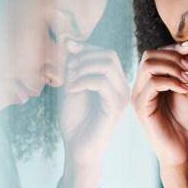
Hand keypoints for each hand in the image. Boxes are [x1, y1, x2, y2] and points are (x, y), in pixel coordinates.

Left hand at [60, 44, 129, 166]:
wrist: (77, 147)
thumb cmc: (74, 120)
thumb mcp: (71, 84)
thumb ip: (73, 64)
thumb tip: (69, 39)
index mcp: (113, 81)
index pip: (105, 53)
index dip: (86, 48)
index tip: (67, 52)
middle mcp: (120, 87)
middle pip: (109, 55)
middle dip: (85, 57)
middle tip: (69, 72)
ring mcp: (120, 96)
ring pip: (107, 65)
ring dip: (83, 68)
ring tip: (70, 82)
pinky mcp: (115, 106)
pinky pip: (102, 82)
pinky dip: (82, 81)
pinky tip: (72, 91)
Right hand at [131, 41, 187, 168]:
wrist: (185, 149)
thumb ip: (187, 69)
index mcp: (152, 81)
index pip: (156, 53)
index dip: (173, 48)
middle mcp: (142, 86)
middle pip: (149, 55)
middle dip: (172, 56)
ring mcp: (139, 96)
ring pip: (148, 65)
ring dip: (172, 68)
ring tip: (187, 81)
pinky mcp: (141, 107)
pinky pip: (152, 83)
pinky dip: (171, 82)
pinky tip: (184, 91)